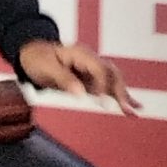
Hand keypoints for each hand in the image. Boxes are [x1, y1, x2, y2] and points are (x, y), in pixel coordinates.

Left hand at [18, 39, 134, 111]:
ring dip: (124, 96)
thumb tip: (81, 94)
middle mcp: (92, 60)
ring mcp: (94, 70)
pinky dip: (120, 98)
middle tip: (125, 108)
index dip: (102, 86)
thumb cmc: (39, 59)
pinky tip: (132, 108)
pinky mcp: (92, 80)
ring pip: (115, 82)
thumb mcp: (48, 68)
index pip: (100, 70)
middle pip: (113, 74)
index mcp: (82, 54)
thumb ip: (65, 80)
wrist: (33, 54)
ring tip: (133, 112)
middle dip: (120, 91)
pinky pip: (109, 88)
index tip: (101, 102)